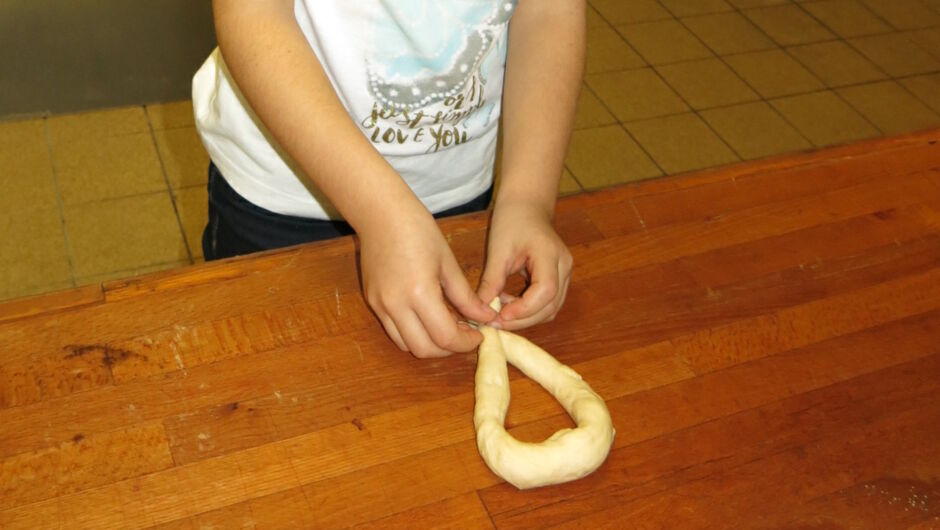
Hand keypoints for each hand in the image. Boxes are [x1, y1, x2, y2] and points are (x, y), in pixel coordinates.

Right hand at [359, 210, 496, 357]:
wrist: (380, 213)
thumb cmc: (418, 229)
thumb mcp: (448, 263)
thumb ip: (466, 296)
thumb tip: (486, 317)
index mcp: (419, 293)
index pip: (446, 337)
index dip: (466, 342)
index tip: (479, 334)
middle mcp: (395, 305)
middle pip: (424, 350)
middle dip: (449, 349)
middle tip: (466, 335)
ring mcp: (380, 306)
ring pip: (406, 345)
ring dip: (430, 345)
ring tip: (448, 327)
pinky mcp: (372, 302)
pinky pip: (394, 331)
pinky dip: (413, 333)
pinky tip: (428, 318)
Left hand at [478, 200, 572, 329]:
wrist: (526, 206)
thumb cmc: (512, 221)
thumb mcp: (498, 250)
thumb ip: (491, 281)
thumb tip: (480, 310)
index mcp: (551, 255)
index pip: (546, 290)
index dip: (524, 308)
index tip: (500, 315)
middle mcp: (565, 267)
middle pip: (551, 305)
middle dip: (523, 319)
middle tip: (495, 322)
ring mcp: (566, 274)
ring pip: (551, 309)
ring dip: (526, 317)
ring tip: (500, 310)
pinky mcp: (560, 279)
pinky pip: (548, 303)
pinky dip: (530, 310)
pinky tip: (509, 304)